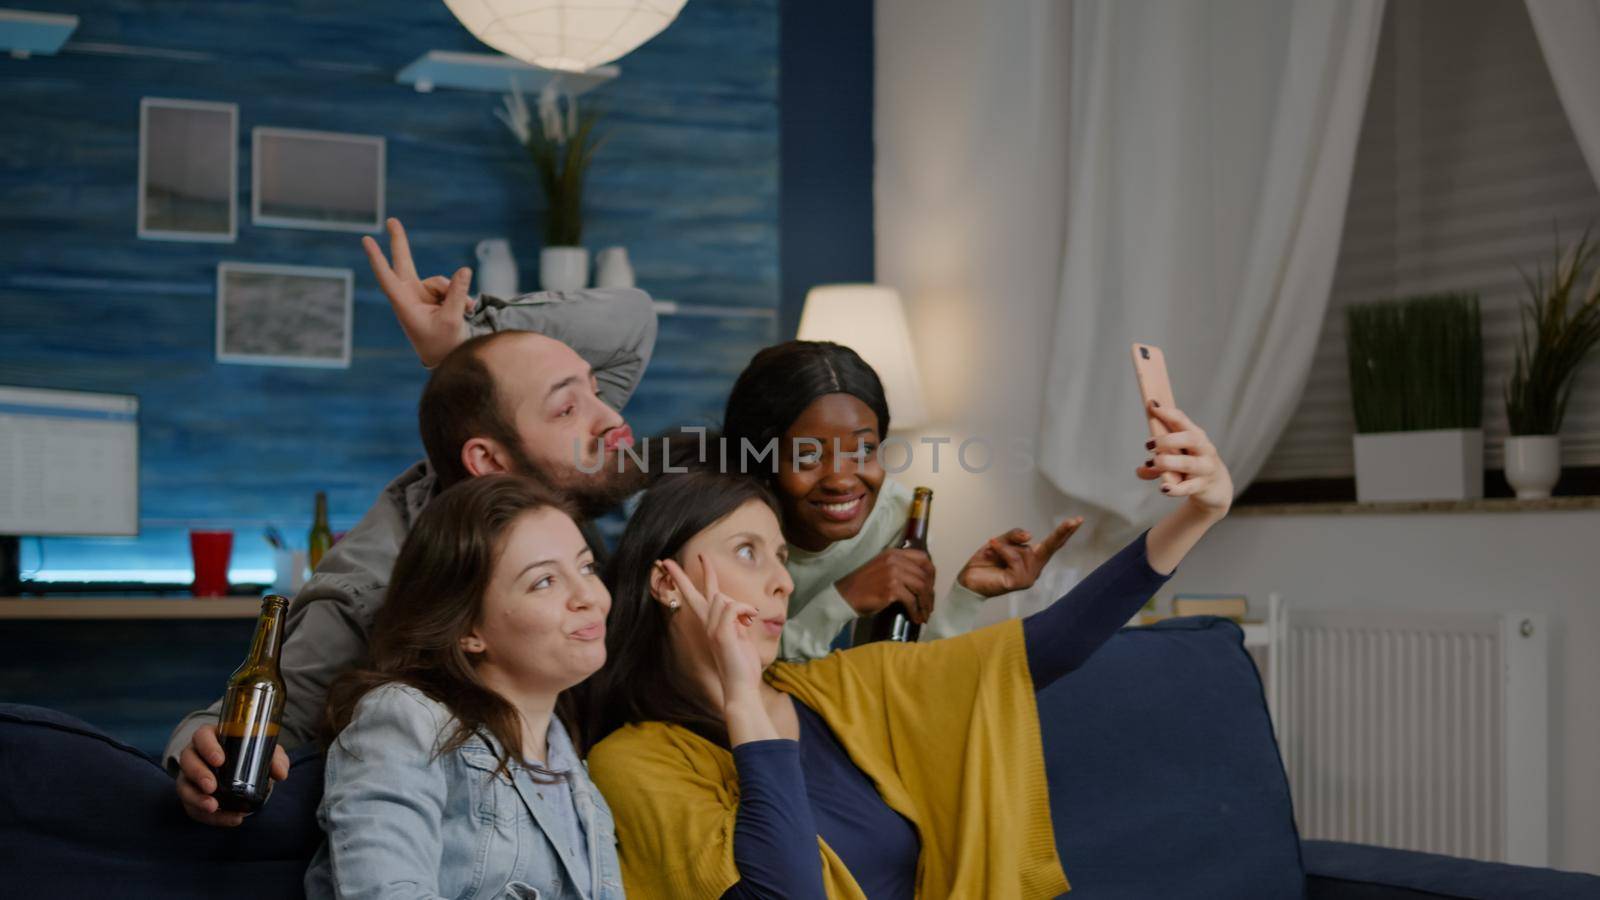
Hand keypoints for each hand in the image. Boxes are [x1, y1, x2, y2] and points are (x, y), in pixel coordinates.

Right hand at [175, 722, 288, 826]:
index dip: (207, 747)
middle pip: (188, 760)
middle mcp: (196, 755)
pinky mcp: (192, 797)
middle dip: (198, 774)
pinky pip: (193, 807)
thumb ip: (275, 759)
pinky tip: (229, 819)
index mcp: (212, 738)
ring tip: (213, 807)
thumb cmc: (251, 756)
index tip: (219, 760)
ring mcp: (190, 777)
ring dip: (196, 798)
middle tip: (211, 787)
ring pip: (184, 786)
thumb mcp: (265, 753)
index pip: (202, 736)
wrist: (243, 775)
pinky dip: (209, 817)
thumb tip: (280, 773)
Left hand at [362, 217, 476, 366]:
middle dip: (399, 241)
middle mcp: (410, 295)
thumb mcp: (452, 319)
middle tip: (391, 220)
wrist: (447, 356)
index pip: (388, 277)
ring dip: (455, 294)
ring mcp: (422, 294)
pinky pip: (451, 287)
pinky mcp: (434, 295)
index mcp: (404, 304)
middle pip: (403, 262)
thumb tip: (464, 269)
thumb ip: (457, 294)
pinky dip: (461, 297)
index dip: (378, 258)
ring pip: (441, 281)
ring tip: (464, 312)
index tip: (367, 240)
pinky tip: (467, 309)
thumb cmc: (442, 343)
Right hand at [659, 555, 765, 708]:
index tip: (672, 566)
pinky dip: (746, 609)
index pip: (697, 597)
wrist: (741, 687)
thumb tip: (736, 605)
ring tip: (748, 620)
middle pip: (692, 594)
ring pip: (722, 597)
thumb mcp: (740, 635)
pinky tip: (750, 620)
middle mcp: (707, 625)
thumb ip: (735, 618)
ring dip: (741, 605)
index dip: (685, 580)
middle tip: (667, 561)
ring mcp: (711, 629)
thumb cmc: (742, 664)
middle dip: (680, 576)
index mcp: (710, 624)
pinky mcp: (720, 633)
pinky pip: (733, 606)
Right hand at [834, 548, 935, 623]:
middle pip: (924, 575)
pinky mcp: (891, 588)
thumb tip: (922, 581)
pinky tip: (915, 618)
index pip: (923, 558)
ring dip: (925, 603)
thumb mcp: (883, 568)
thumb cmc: (864, 586)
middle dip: (930, 593)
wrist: (845, 596)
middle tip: (929, 606)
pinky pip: (912, 600)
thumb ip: (900, 568)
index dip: (931, 574)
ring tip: (924, 614)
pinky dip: (916, 611)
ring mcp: (893, 573)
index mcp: (894, 553)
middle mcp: (895, 560)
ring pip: (921, 587)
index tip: (931, 587)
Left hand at [956, 517, 1083, 597]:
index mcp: (1032, 558)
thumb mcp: (1001, 541)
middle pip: (1050, 548)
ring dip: (1005, 547)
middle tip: (1076, 520)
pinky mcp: (1018, 582)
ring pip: (1024, 551)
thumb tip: (1031, 536)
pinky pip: (1014, 558)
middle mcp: (1034, 569)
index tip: (1078, 520)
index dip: (1065, 532)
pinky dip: (1002, 551)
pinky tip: (993, 554)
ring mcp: (1028, 577)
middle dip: (1061, 533)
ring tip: (993, 551)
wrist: (968, 579)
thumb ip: (1015, 536)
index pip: (1052, 545)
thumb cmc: (987, 561)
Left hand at [1135, 400, 1233, 516]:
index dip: (1167, 413)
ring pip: (1188, 463)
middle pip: (1190, 439)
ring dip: (1169, 462)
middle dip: (1168, 440)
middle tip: (1149, 444)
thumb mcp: (1176, 459)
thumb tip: (1140, 470)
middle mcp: (1203, 449)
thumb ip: (1156, 463)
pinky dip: (1175, 488)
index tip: (1151, 406)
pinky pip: (1188, 487)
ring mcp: (1204, 468)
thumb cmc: (1191, 466)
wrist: (1216, 488)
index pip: (1182, 420)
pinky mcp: (1202, 486)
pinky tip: (1164, 488)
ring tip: (1155, 462)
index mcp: (1195, 436)